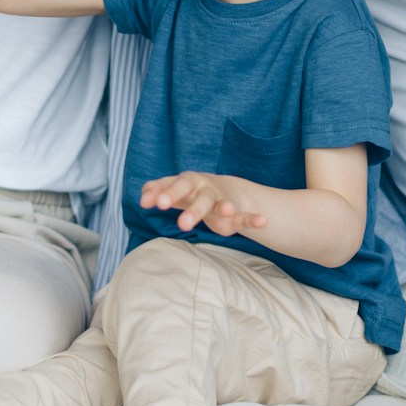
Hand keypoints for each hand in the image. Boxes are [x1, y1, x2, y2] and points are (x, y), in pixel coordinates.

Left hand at [139, 172, 267, 237]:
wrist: (224, 190)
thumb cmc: (192, 191)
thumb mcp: (175, 190)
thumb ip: (158, 191)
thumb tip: (142, 196)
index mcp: (187, 182)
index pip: (173, 184)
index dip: (162, 192)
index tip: (150, 203)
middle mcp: (204, 188)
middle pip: (197, 195)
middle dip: (192, 208)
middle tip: (181, 224)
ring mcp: (221, 199)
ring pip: (220, 204)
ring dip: (224, 206)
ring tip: (227, 211)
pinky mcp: (235, 212)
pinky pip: (245, 216)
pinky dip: (253, 219)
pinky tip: (262, 221)